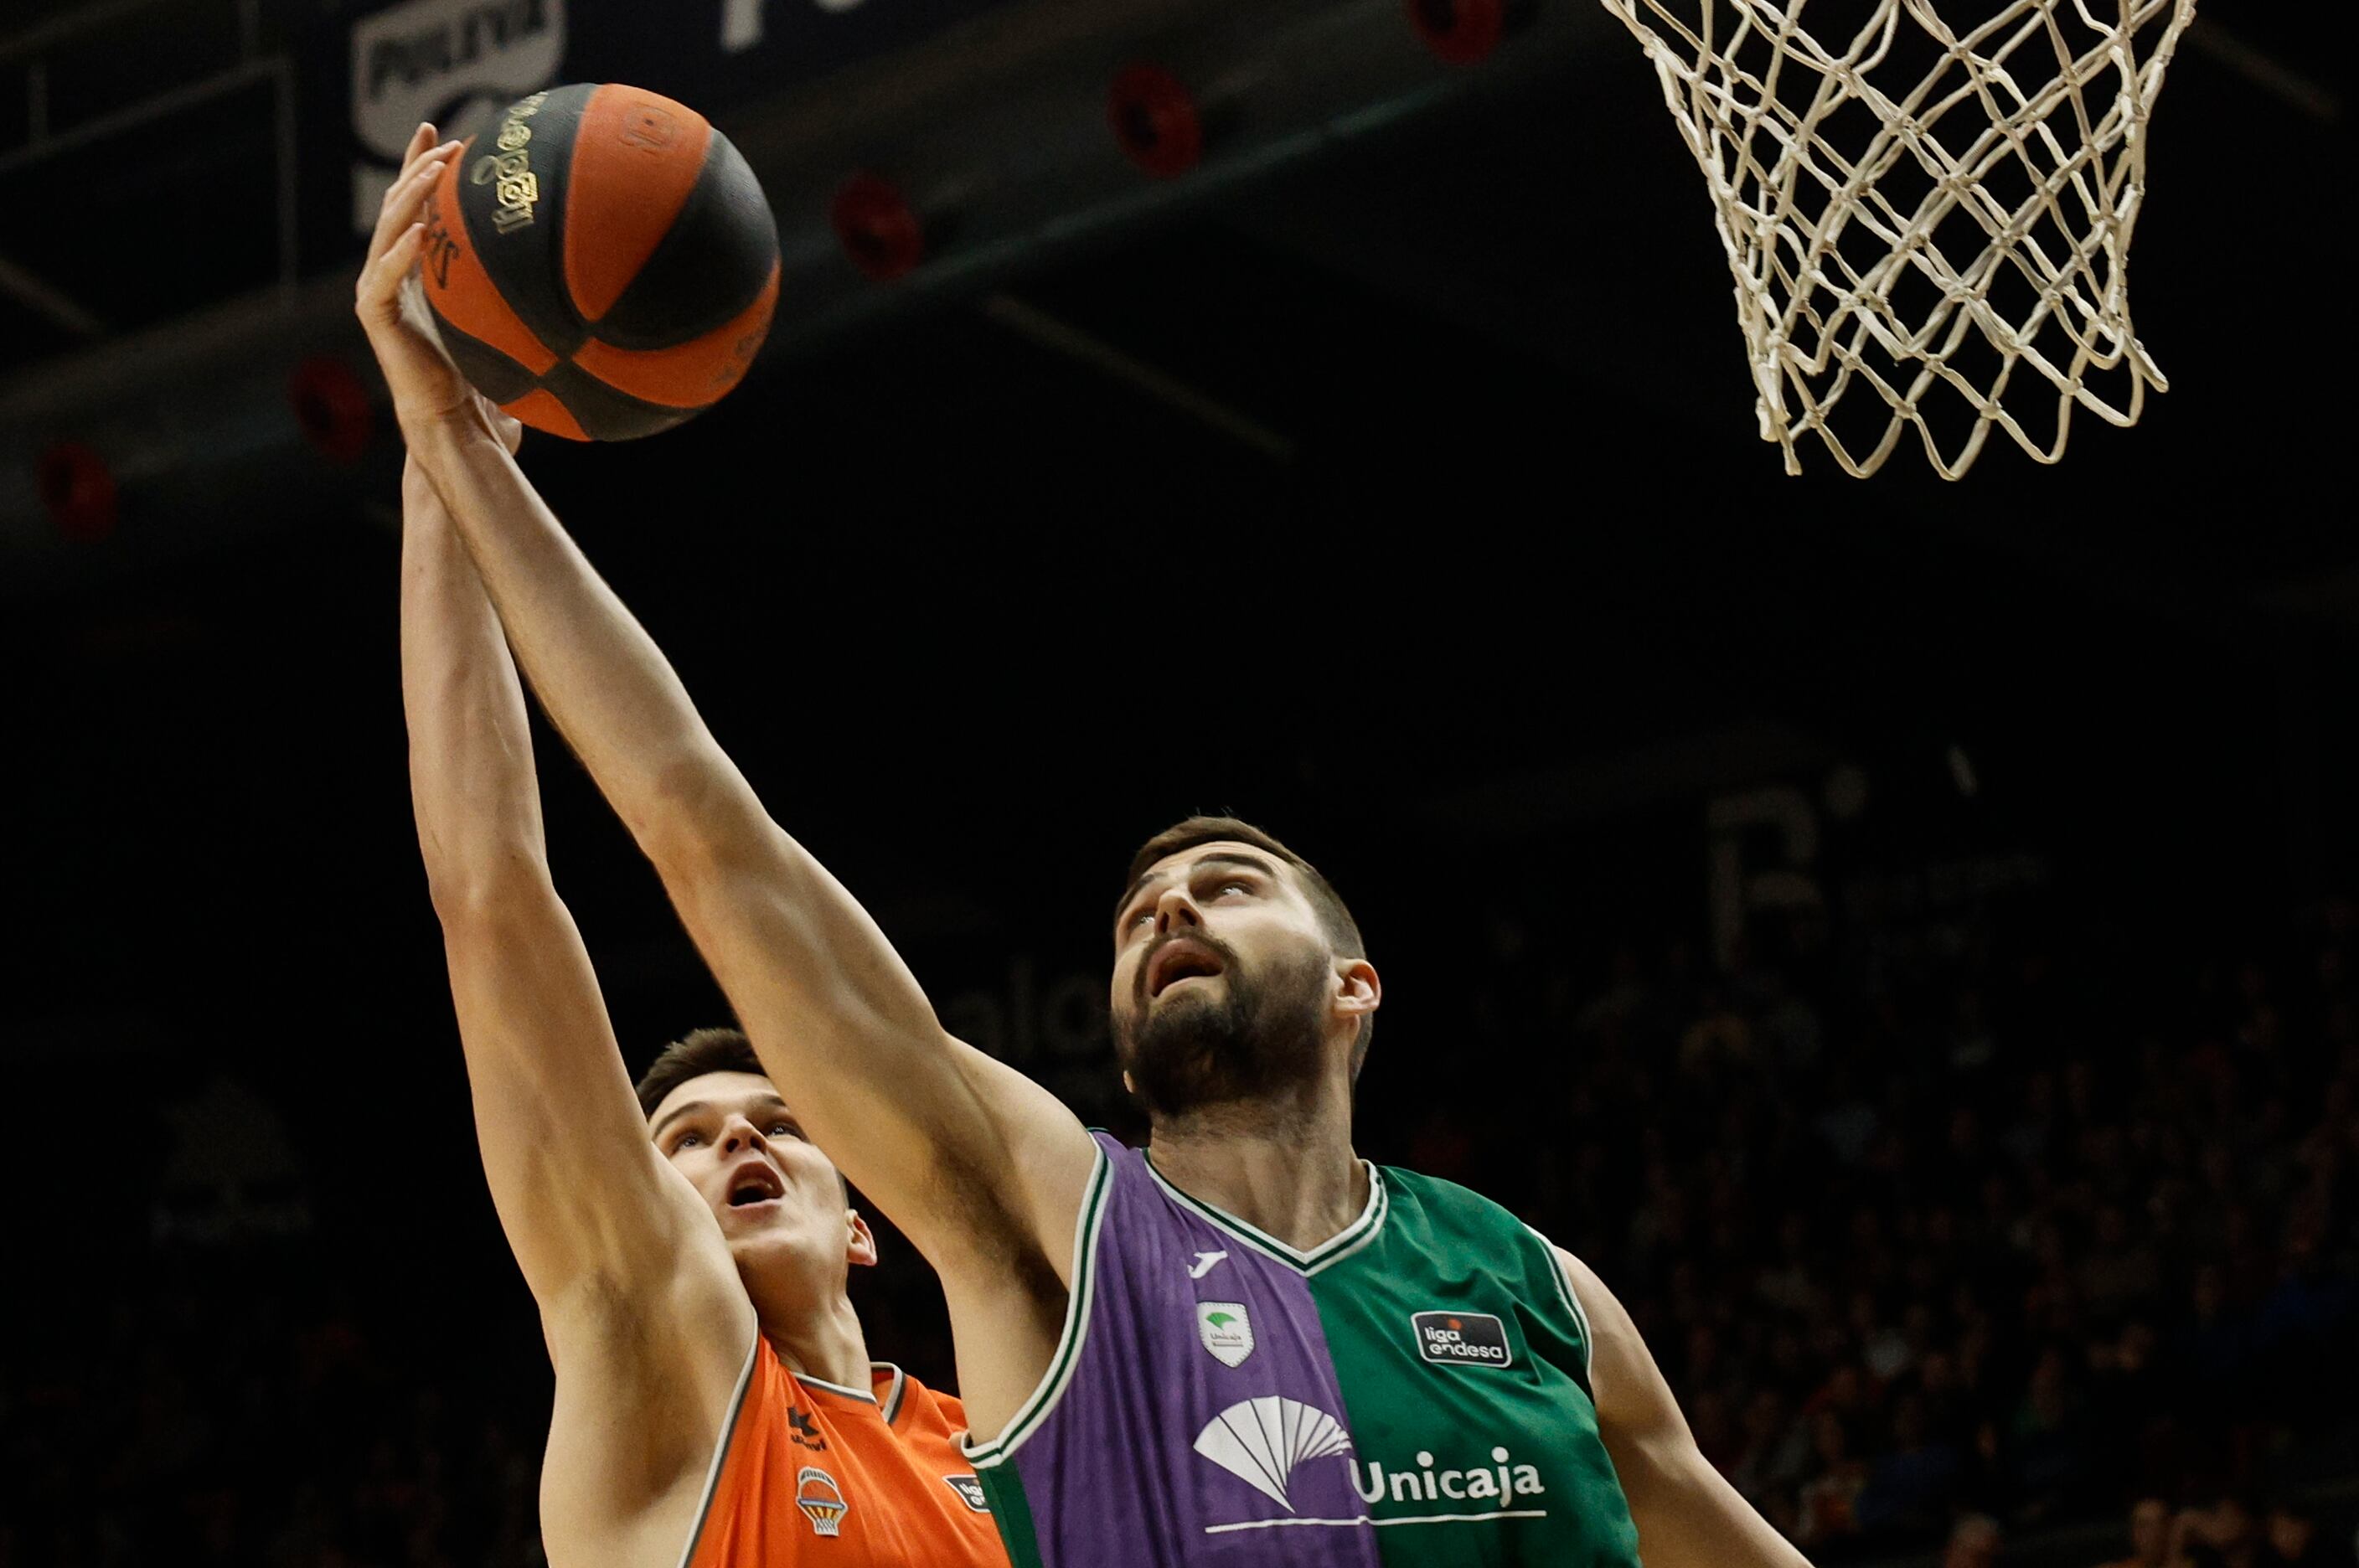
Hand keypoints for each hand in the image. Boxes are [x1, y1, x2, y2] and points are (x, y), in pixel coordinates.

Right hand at [357, 123, 483, 437]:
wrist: (455, 420)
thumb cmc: (482, 377)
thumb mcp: (499, 319)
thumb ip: (512, 293)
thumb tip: (564, 273)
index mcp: (414, 268)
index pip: (415, 206)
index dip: (421, 167)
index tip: (440, 131)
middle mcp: (390, 273)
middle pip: (398, 206)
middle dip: (418, 168)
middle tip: (444, 141)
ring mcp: (378, 292)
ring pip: (388, 231)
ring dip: (411, 197)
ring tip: (436, 170)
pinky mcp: (375, 317)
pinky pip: (384, 277)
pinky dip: (401, 253)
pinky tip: (422, 230)